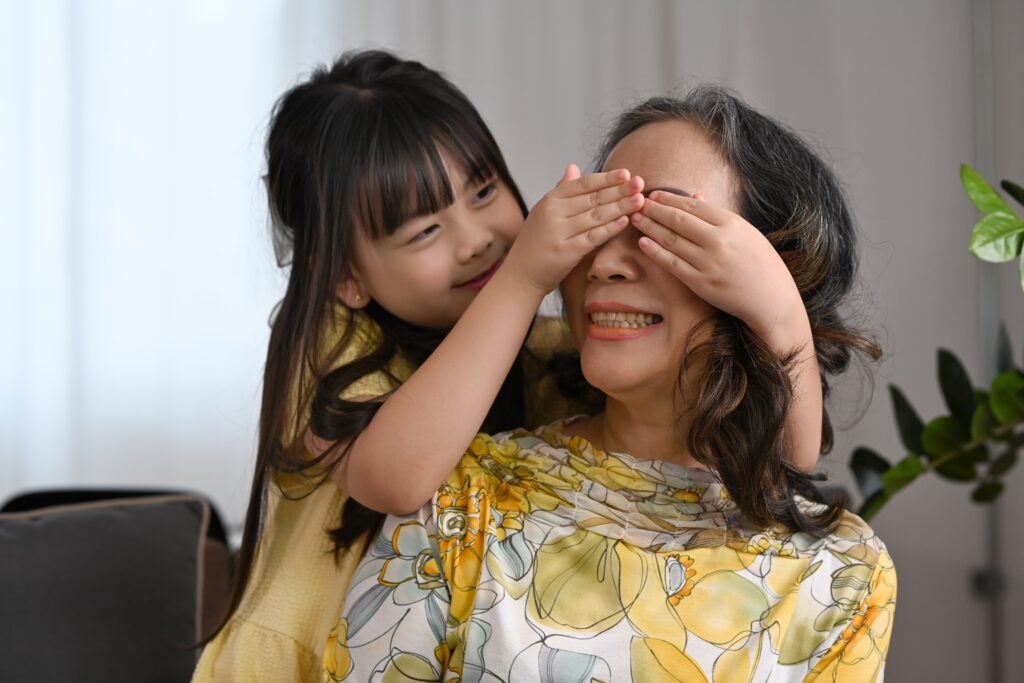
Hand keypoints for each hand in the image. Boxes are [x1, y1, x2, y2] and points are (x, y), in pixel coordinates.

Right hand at [503, 165, 643, 293]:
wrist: (520, 275)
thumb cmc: (535, 243)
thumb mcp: (543, 212)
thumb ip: (561, 190)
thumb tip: (573, 167)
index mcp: (549, 200)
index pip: (583, 184)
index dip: (606, 178)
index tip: (626, 173)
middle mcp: (553, 213)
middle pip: (592, 198)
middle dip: (619, 190)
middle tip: (640, 183)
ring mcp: (559, 232)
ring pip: (596, 215)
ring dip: (620, 206)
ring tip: (639, 200)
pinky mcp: (566, 252)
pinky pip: (593, 237)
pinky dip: (610, 228)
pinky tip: (625, 221)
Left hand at [632, 191, 805, 340]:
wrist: (770, 297)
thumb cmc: (758, 262)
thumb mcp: (744, 231)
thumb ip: (717, 215)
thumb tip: (694, 196)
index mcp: (731, 224)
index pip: (693, 205)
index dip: (669, 198)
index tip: (653, 194)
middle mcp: (719, 241)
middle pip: (678, 219)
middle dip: (654, 209)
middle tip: (637, 202)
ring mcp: (708, 262)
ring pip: (672, 240)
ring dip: (650, 227)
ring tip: (635, 218)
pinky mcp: (701, 283)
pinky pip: (672, 264)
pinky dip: (655, 252)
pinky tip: (643, 242)